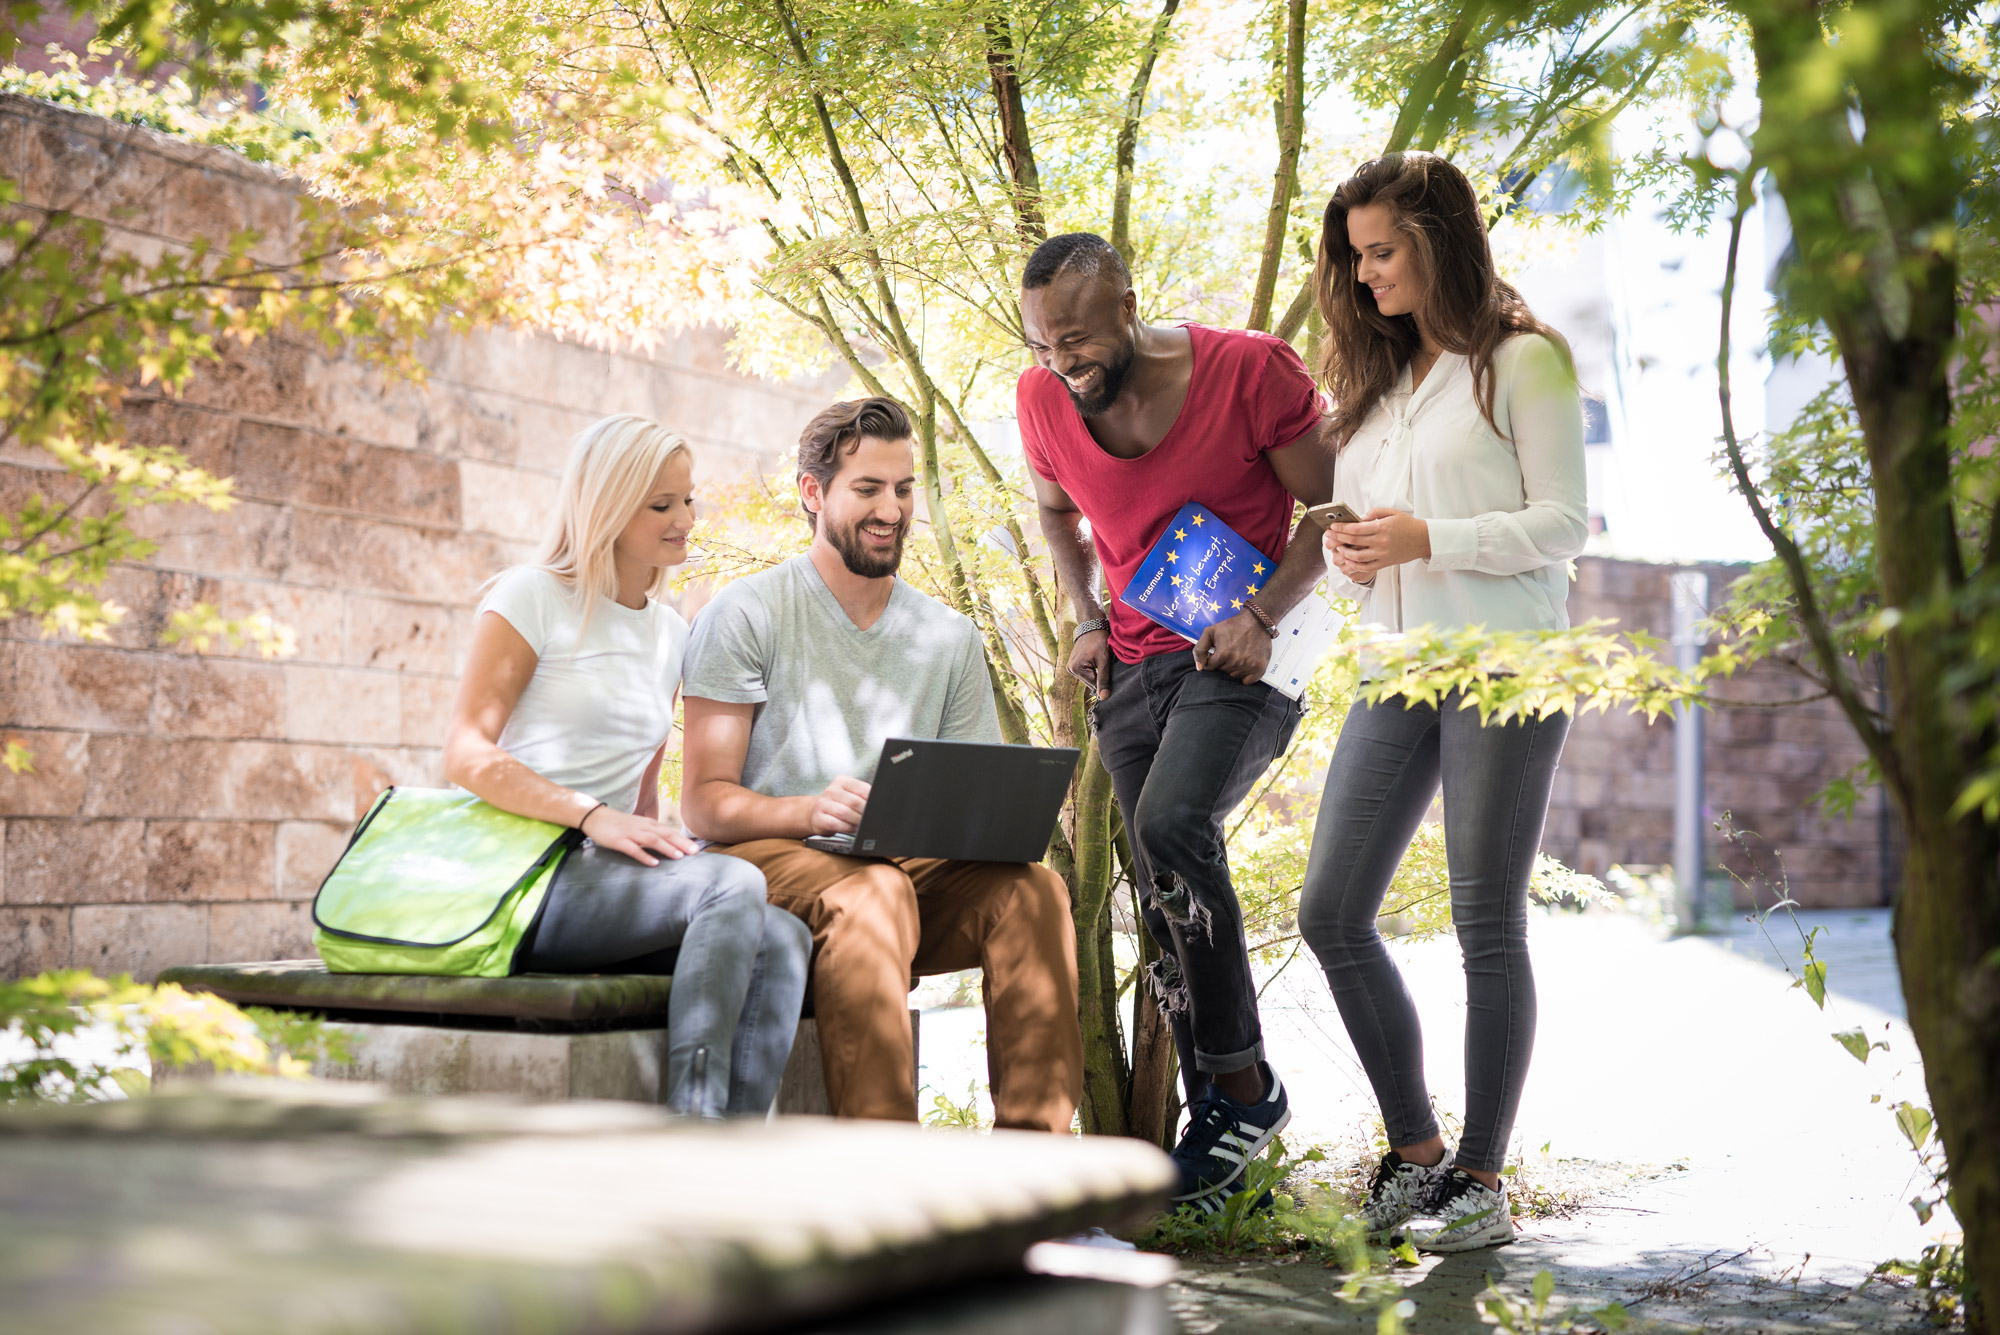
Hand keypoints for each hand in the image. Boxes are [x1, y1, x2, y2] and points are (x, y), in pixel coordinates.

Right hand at [581, 805, 698, 865]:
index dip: (683, 839)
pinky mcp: (618, 841)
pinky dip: (644, 856)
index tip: (697, 847)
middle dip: (681, 843)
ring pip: (652, 840)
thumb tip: (669, 843)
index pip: (669, 831)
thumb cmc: (618, 824)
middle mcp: (642, 827)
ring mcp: (630, 833)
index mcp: (648, 824)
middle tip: (695, 852)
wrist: (594, 816)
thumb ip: (652, 833)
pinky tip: (654, 863)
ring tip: (679, 856)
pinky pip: (633, 849)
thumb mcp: (638, 826)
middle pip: (665, 834)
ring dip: (666, 848)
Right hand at [810, 775, 870, 834]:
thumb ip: (861, 796)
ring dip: (856, 821)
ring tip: (861, 825)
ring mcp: (823, 803)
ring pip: (844, 813)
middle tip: (869, 819)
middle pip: (854, 802)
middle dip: (864, 813)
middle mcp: (831, 790)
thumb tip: (877, 803)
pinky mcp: (818, 817)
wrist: (815, 812)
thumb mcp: (848, 794)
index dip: (871, 801)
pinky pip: (836, 824)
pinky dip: (847, 828)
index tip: (875, 808)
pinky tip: (852, 828)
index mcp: (842, 781)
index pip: (862, 789)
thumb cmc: (837, 803)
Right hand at [1068, 626, 1111, 699]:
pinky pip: (1086, 673)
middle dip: (1100, 676)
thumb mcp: (1104, 660)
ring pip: (1089, 678)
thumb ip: (1103, 679)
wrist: (1092, 625)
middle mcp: (1070, 669)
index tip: (1110, 670)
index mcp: (1075, 669)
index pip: (1094, 686)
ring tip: (1101, 661)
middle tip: (1106, 664)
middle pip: (1090, 682)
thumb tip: (1104, 698)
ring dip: (1097, 673)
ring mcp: (1070, 667)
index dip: (1104, 681)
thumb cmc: (1099, 640)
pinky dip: (1093, 669)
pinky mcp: (1073, 664)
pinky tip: (1096, 661)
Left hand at [1194, 609, 1272, 683]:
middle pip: (1222, 672)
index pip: (1210, 667)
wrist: (1256, 621)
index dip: (1212, 659)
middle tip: (1229, 651)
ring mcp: (1249, 666)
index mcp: (1223, 654)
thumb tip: (1200, 668)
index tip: (1218, 652)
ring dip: (1233, 669)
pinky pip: (1247, 681)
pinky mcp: (1259, 668)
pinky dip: (1245, 676)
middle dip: (1223, 663)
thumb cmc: (1232, 625)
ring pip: (1234, 676)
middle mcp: (1236, 662)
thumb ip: (1200, 649)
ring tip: (1238, 656)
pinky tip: (1245, 665)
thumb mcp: (1210, 632)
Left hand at [1324, 507, 1429, 580]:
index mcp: (1382, 527)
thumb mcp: (1392, 512)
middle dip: (1338, 538)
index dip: (1342, 528)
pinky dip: (1354, 565)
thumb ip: (1374, 513)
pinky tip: (1348, 561)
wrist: (1424, 540)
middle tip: (1329, 535)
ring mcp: (1382, 554)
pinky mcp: (1385, 563)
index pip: (1356, 528)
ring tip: (1337, 548)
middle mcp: (1381, 542)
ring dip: (1344, 553)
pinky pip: (1366, 567)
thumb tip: (1359, 517)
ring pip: (1357, 556)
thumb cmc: (1407, 524)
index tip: (1333, 526)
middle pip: (1354, 541)